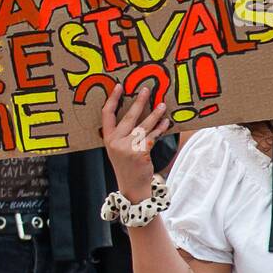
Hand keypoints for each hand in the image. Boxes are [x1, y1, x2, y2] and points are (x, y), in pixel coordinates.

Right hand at [101, 85, 170, 201]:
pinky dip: (160, 129)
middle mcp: (115, 142)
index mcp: (108, 138)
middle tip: (146, 90)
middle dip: (139, 102)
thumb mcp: (119, 148)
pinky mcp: (140, 152)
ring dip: (155, 114)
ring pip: (144, 126)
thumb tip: (138, 112)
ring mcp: (127, 147)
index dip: (113, 99)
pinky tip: (166, 122)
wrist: (132, 186)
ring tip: (162, 105)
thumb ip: (123, 133)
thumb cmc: (127, 164)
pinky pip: (152, 136)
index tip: (119, 86)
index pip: (107, 114)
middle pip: (128, 117)